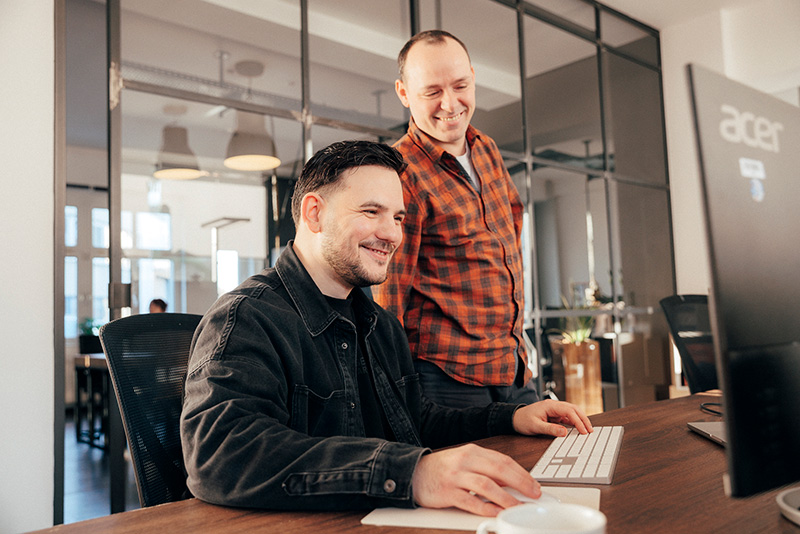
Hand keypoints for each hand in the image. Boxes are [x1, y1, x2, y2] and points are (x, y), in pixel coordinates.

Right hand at [411, 443, 540, 515]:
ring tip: (518, 507)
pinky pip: (470, 501)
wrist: (413, 473)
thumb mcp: (465, 462)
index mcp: (473, 451)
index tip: (534, 485)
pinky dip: (486, 508)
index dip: (522, 473)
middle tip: (534, 494)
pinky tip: (496, 513)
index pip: (503, 460)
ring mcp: (456, 476)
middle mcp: (465, 461)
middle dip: (521, 483)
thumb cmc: (442, 469)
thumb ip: (485, 469)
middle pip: (499, 470)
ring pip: (487, 485)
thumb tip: (512, 483)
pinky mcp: (447, 492)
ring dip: (506, 498)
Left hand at [512, 399, 592, 436]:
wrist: (514, 418)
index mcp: (549, 405)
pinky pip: (567, 417)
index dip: (578, 421)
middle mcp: (553, 405)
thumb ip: (550, 429)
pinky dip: (574, 422)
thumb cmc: (522, 421)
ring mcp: (554, 410)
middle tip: (590, 430)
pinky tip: (579, 428)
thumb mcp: (535, 427)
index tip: (583, 431)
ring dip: (580, 419)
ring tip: (587, 429)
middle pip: (573, 409)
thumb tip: (564, 432)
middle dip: (583, 419)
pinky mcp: (554, 415)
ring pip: (571, 412)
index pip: (568, 411)